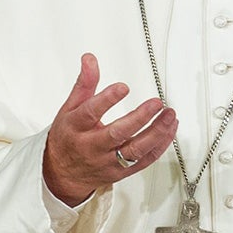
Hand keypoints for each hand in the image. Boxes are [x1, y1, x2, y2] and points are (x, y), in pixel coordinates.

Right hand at [41, 53, 177, 205]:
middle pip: (118, 134)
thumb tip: (90, 60)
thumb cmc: (68, 138)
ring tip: (169, 115)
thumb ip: (84, 83)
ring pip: (135, 151)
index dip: (107, 99)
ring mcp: (108, 161)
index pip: (90, 113)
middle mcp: (93, 146)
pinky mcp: (121, 172)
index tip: (123, 87)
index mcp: (77, 127)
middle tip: (157, 103)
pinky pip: (144, 161)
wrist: (63, 173)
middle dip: (140, 118)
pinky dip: (160, 146)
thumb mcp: (70, 108)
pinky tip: (169, 130)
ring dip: (156, 133)